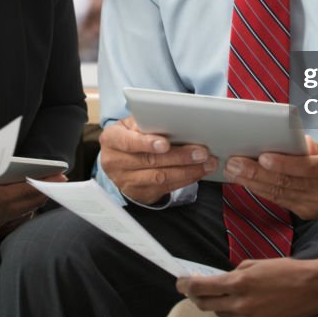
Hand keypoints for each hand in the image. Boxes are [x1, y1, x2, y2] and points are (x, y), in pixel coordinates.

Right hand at [0, 173, 63, 245]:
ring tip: (44, 190)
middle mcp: (2, 213)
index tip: (61, 175)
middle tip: (59, 181)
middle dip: (47, 190)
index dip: (47, 182)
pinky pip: (17, 220)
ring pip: (26, 211)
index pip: (31, 188)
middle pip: (33, 201)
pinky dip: (24, 210)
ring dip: (36, 200)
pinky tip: (24, 207)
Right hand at [99, 117, 217, 204]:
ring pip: (160, 178)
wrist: (119, 158)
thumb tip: (174, 122)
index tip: (165, 143)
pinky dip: (184, 179)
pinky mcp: (139, 194)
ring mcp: (126, 182)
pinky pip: (165, 188)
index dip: (147, 143)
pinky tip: (198, 172)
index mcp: (111, 139)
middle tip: (201, 152)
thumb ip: (147, 123)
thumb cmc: (130, 135)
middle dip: (179, 157)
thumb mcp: (132, 124)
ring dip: (187, 171)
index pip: (128, 142)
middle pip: (150, 161)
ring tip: (206, 163)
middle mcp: (115, 163)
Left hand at [176, 257, 317, 316]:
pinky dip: (232, 313)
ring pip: (220, 314)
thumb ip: (235, 273)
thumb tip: (220, 280)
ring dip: (215, 304)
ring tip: (219, 294)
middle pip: (205, 304)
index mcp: (239, 282)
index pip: (201, 287)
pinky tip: (236, 304)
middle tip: (191, 288)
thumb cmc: (288, 271)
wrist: (314, 288)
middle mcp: (241, 304)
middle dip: (195, 295)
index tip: (180, 281)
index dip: (185, 285)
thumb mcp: (257, 264)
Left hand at [223, 136, 317, 219]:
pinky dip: (262, 190)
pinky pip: (281, 200)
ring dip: (252, 183)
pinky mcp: (307, 213)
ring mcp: (316, 205)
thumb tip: (294, 143)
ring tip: (233, 171)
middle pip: (287, 182)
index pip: (307, 168)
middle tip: (234, 162)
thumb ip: (317, 145)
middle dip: (256, 173)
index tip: (262, 157)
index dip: (284, 164)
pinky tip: (246, 181)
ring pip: (279, 194)